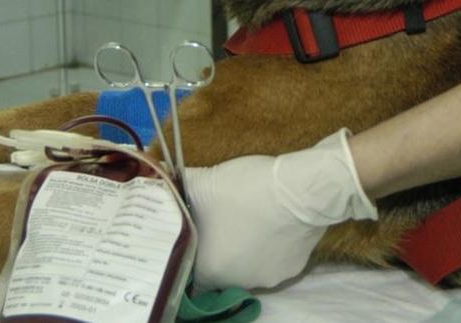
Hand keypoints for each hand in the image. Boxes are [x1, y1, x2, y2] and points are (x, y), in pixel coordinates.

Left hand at [183, 129, 376, 289]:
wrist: (302, 190)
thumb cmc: (246, 189)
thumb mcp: (203, 180)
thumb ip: (177, 185)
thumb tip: (158, 177)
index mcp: (209, 269)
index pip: (188, 269)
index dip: (187, 250)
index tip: (190, 231)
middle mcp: (236, 282)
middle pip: (218, 269)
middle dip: (216, 247)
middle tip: (218, 221)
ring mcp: (266, 278)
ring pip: (247, 266)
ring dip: (243, 249)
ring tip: (247, 220)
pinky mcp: (292, 269)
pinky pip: (274, 260)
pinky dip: (270, 246)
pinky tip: (271, 224)